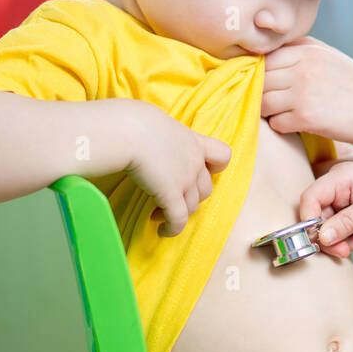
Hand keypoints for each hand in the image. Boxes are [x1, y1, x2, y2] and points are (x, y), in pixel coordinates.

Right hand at [123, 101, 231, 236]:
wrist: (130, 129)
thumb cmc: (134, 120)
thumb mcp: (155, 122)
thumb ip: (160, 135)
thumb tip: (143, 139)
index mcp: (194, 142)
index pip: (222, 155)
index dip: (216, 167)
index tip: (201, 170)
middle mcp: (194, 162)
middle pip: (205, 188)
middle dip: (190, 197)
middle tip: (169, 198)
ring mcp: (185, 179)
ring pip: (193, 206)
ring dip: (178, 213)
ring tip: (158, 213)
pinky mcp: (171, 194)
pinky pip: (178, 219)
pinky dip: (172, 228)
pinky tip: (161, 231)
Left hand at [261, 37, 352, 146]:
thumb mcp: (331, 57)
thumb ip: (302, 50)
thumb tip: (269, 54)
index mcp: (308, 51)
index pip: (265, 58)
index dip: (262, 73)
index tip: (270, 85)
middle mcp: (303, 68)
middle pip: (260, 80)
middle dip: (262, 92)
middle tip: (274, 102)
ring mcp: (303, 93)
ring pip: (263, 102)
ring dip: (270, 111)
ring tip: (285, 113)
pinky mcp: (306, 117)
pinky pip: (276, 123)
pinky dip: (283, 126)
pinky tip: (297, 124)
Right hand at [299, 161, 352, 258]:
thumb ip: (347, 222)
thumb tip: (321, 237)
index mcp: (340, 177)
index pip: (310, 198)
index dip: (309, 221)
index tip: (319, 241)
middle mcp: (338, 186)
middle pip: (318, 217)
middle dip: (333, 237)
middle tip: (347, 250)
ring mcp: (344, 199)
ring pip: (330, 228)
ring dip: (347, 240)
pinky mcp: (351, 211)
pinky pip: (343, 231)